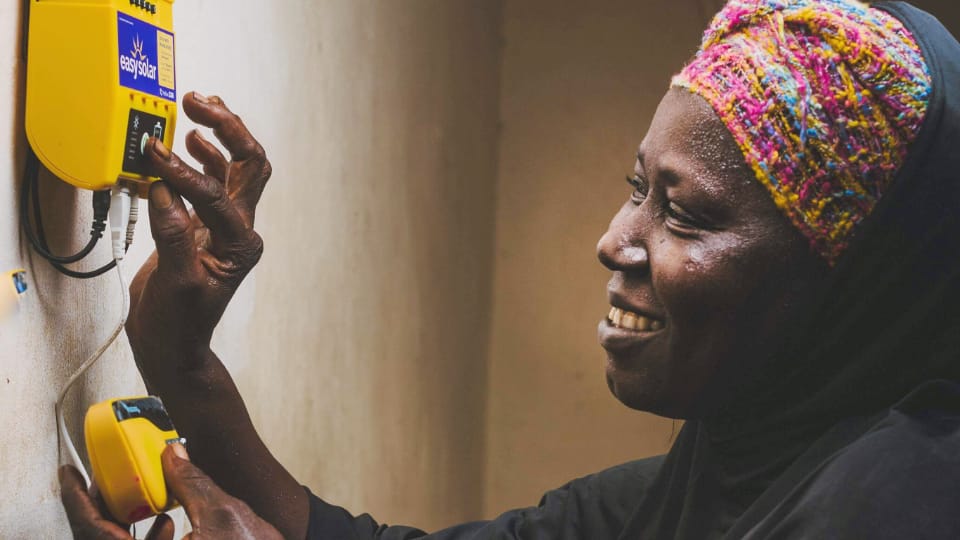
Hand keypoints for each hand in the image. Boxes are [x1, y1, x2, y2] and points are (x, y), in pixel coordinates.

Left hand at [59, 445, 283, 538]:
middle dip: (102, 504)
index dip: (76, 499)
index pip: (93, 531)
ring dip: (124, 519)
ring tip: (136, 492)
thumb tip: (172, 453)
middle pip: (102, 539)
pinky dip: (146, 538)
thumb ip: (191, 482)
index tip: (68, 474)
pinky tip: (167, 522)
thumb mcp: (223, 514)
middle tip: (104, 476)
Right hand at [126, 91, 271, 372]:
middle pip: (249, 165)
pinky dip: (196, 159)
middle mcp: (238, 228)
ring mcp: (222, 224)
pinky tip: (184, 143)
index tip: (154, 154)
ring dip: (218, 136)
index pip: (218, 194)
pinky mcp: (202, 223)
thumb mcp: (177, 282)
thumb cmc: (181, 323)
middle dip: (230, 130)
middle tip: (200, 103)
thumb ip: (172, 235)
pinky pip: (207, 181)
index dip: (185, 173)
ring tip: (195, 109)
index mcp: (240, 243)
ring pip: (233, 168)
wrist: (173, 343)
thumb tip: (163, 190)